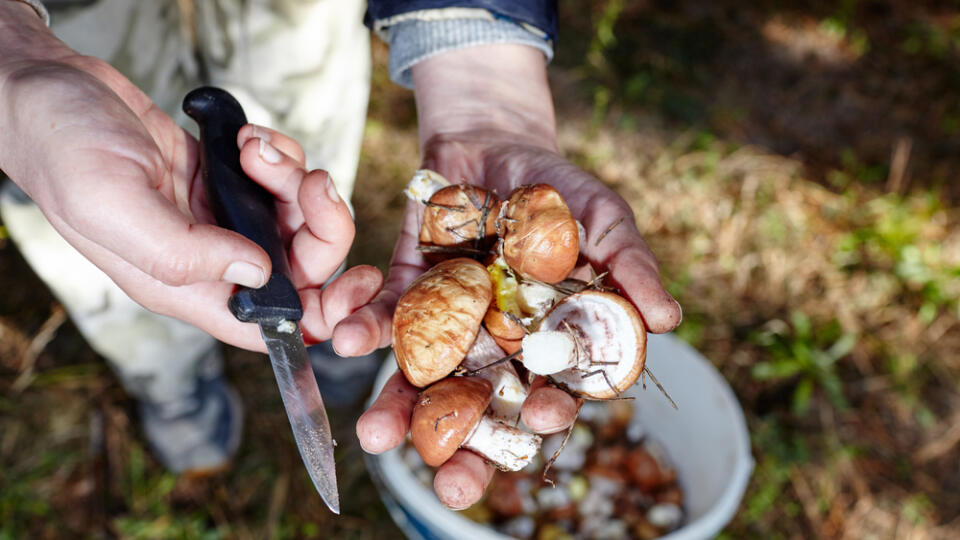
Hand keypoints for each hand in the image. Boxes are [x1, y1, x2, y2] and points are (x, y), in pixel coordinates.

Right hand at [0, 6, 379, 350]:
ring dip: (294, 178)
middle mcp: (212, 259)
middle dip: (320, 222)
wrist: (52, 92)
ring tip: (253, 148)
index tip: (355, 286)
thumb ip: (184, 251)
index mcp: (187, 287)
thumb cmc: (64, 151)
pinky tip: (245, 138)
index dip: (322, 317)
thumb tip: (260, 273)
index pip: (270, 326)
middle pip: (304, 265)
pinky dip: (280, 155)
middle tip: (306, 181)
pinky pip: (284, 177)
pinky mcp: (228, 179)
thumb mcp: (113, 206)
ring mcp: (224, 217)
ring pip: (299, 215)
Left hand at [348, 44, 680, 507]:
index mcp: (549, 340)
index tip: (542, 417)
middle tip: (451, 484)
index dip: (549, 409)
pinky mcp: (407, 293)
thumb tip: (668, 319)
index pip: (553, 389)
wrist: (494, 141)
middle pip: (483, 408)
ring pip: (424, 380)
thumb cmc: (558, 188)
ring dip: (399, 409)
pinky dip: (364, 329)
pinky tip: (346, 340)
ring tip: (377, 437)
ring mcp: (448, 323)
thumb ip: (629, 265)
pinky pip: (383, 319)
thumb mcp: (602, 218)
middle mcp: (496, 345)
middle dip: (466, 449)